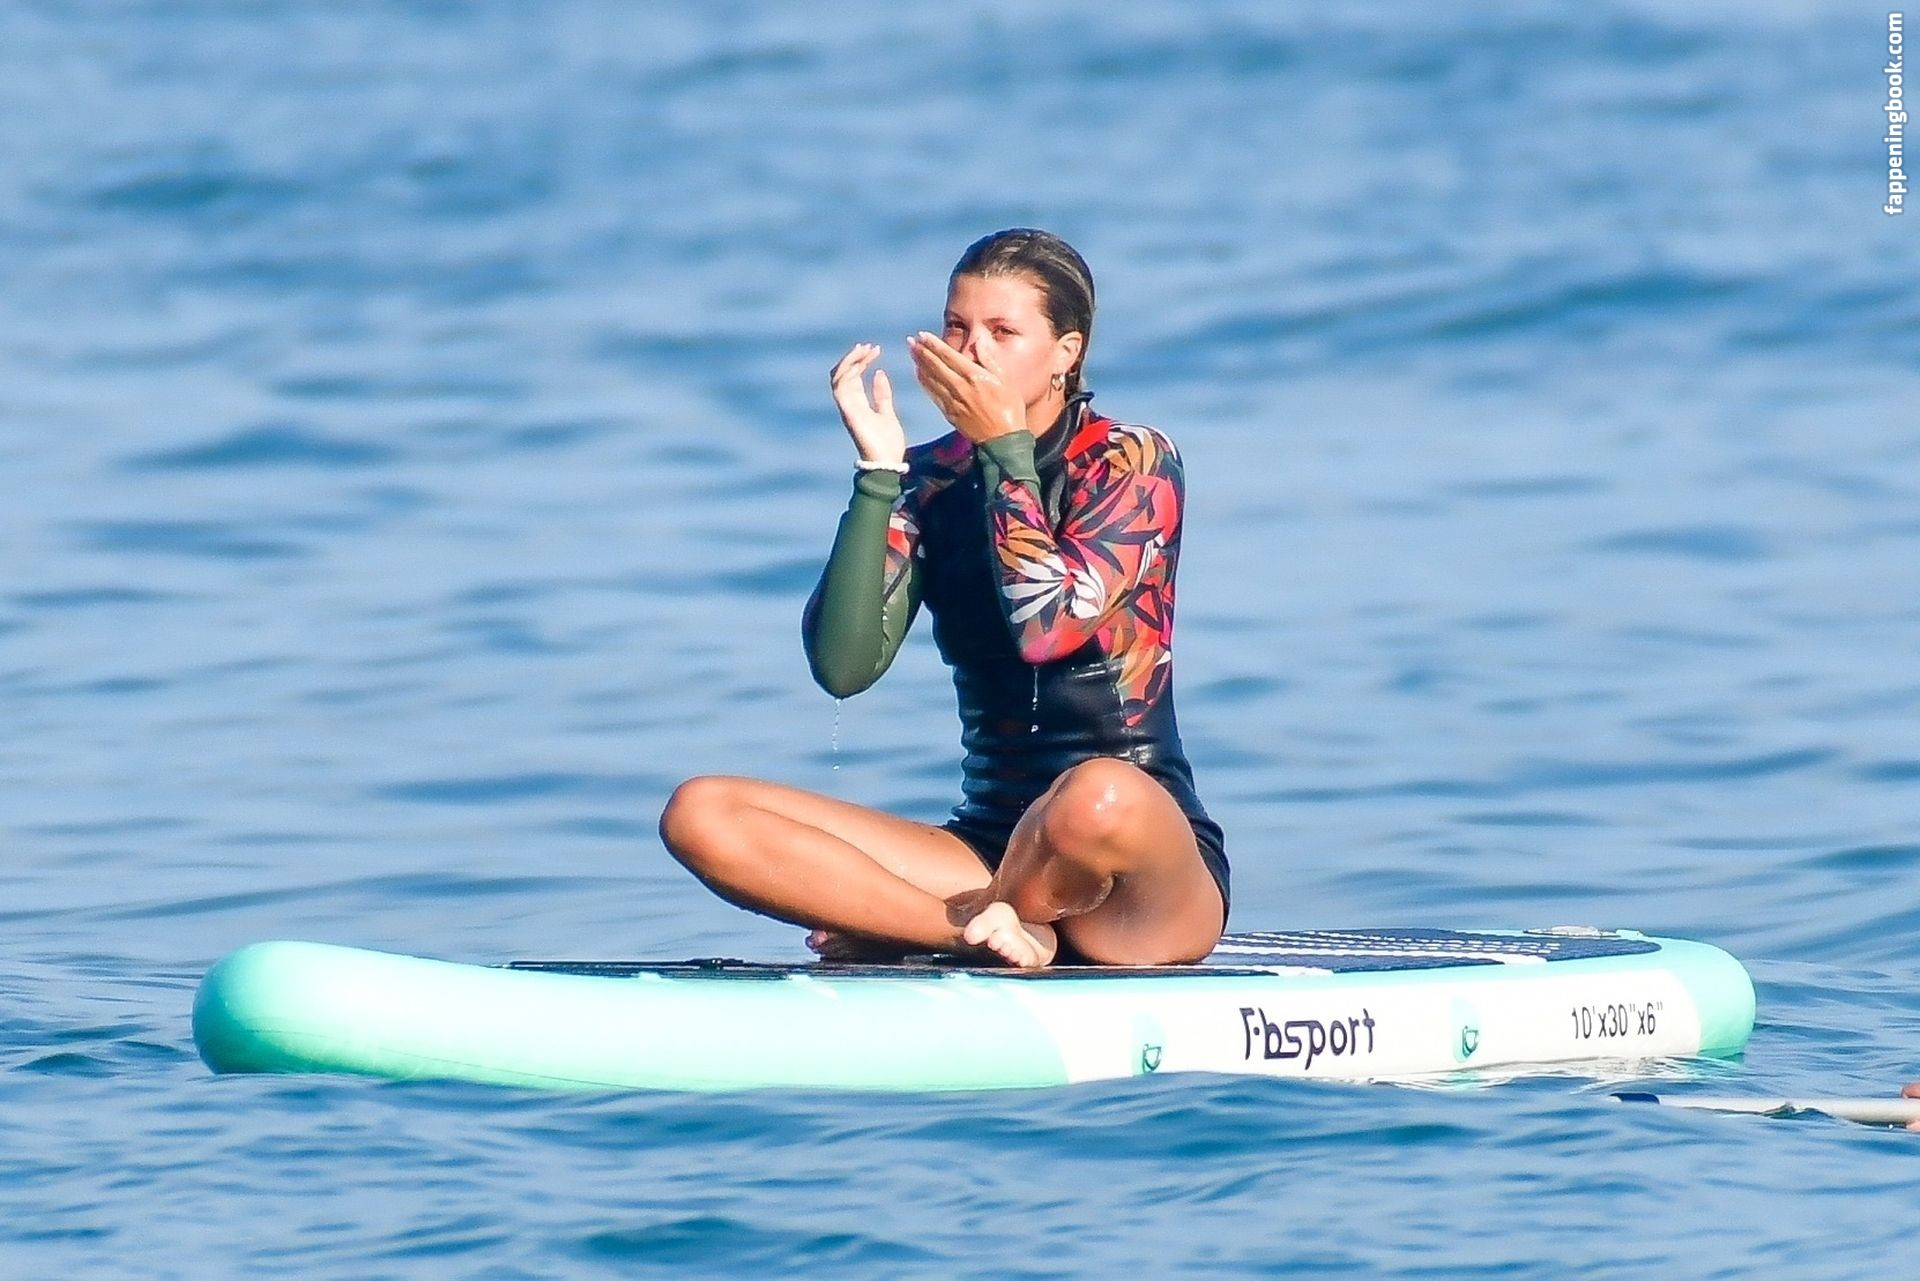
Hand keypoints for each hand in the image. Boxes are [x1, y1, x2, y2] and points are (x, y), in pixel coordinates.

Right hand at [829, 342, 905, 464]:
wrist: (888, 464)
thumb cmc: (888, 444)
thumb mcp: (887, 413)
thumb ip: (882, 394)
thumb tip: (879, 373)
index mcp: (858, 404)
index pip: (853, 376)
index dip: (861, 360)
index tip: (875, 349)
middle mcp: (849, 405)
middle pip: (843, 374)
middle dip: (854, 357)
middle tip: (869, 346)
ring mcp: (847, 409)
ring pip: (838, 378)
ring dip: (849, 361)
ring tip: (865, 350)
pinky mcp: (849, 414)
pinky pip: (840, 389)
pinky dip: (847, 373)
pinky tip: (860, 364)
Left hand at [907, 330, 1025, 444]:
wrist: (1003, 440)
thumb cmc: (1009, 409)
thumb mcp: (1005, 380)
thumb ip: (989, 359)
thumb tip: (979, 340)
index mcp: (974, 376)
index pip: (949, 355)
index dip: (933, 344)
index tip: (922, 335)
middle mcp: (960, 388)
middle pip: (936, 366)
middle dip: (922, 352)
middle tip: (910, 341)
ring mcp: (953, 401)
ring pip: (931, 379)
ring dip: (920, 364)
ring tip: (912, 353)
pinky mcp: (949, 414)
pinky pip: (932, 394)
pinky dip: (924, 382)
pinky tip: (919, 374)